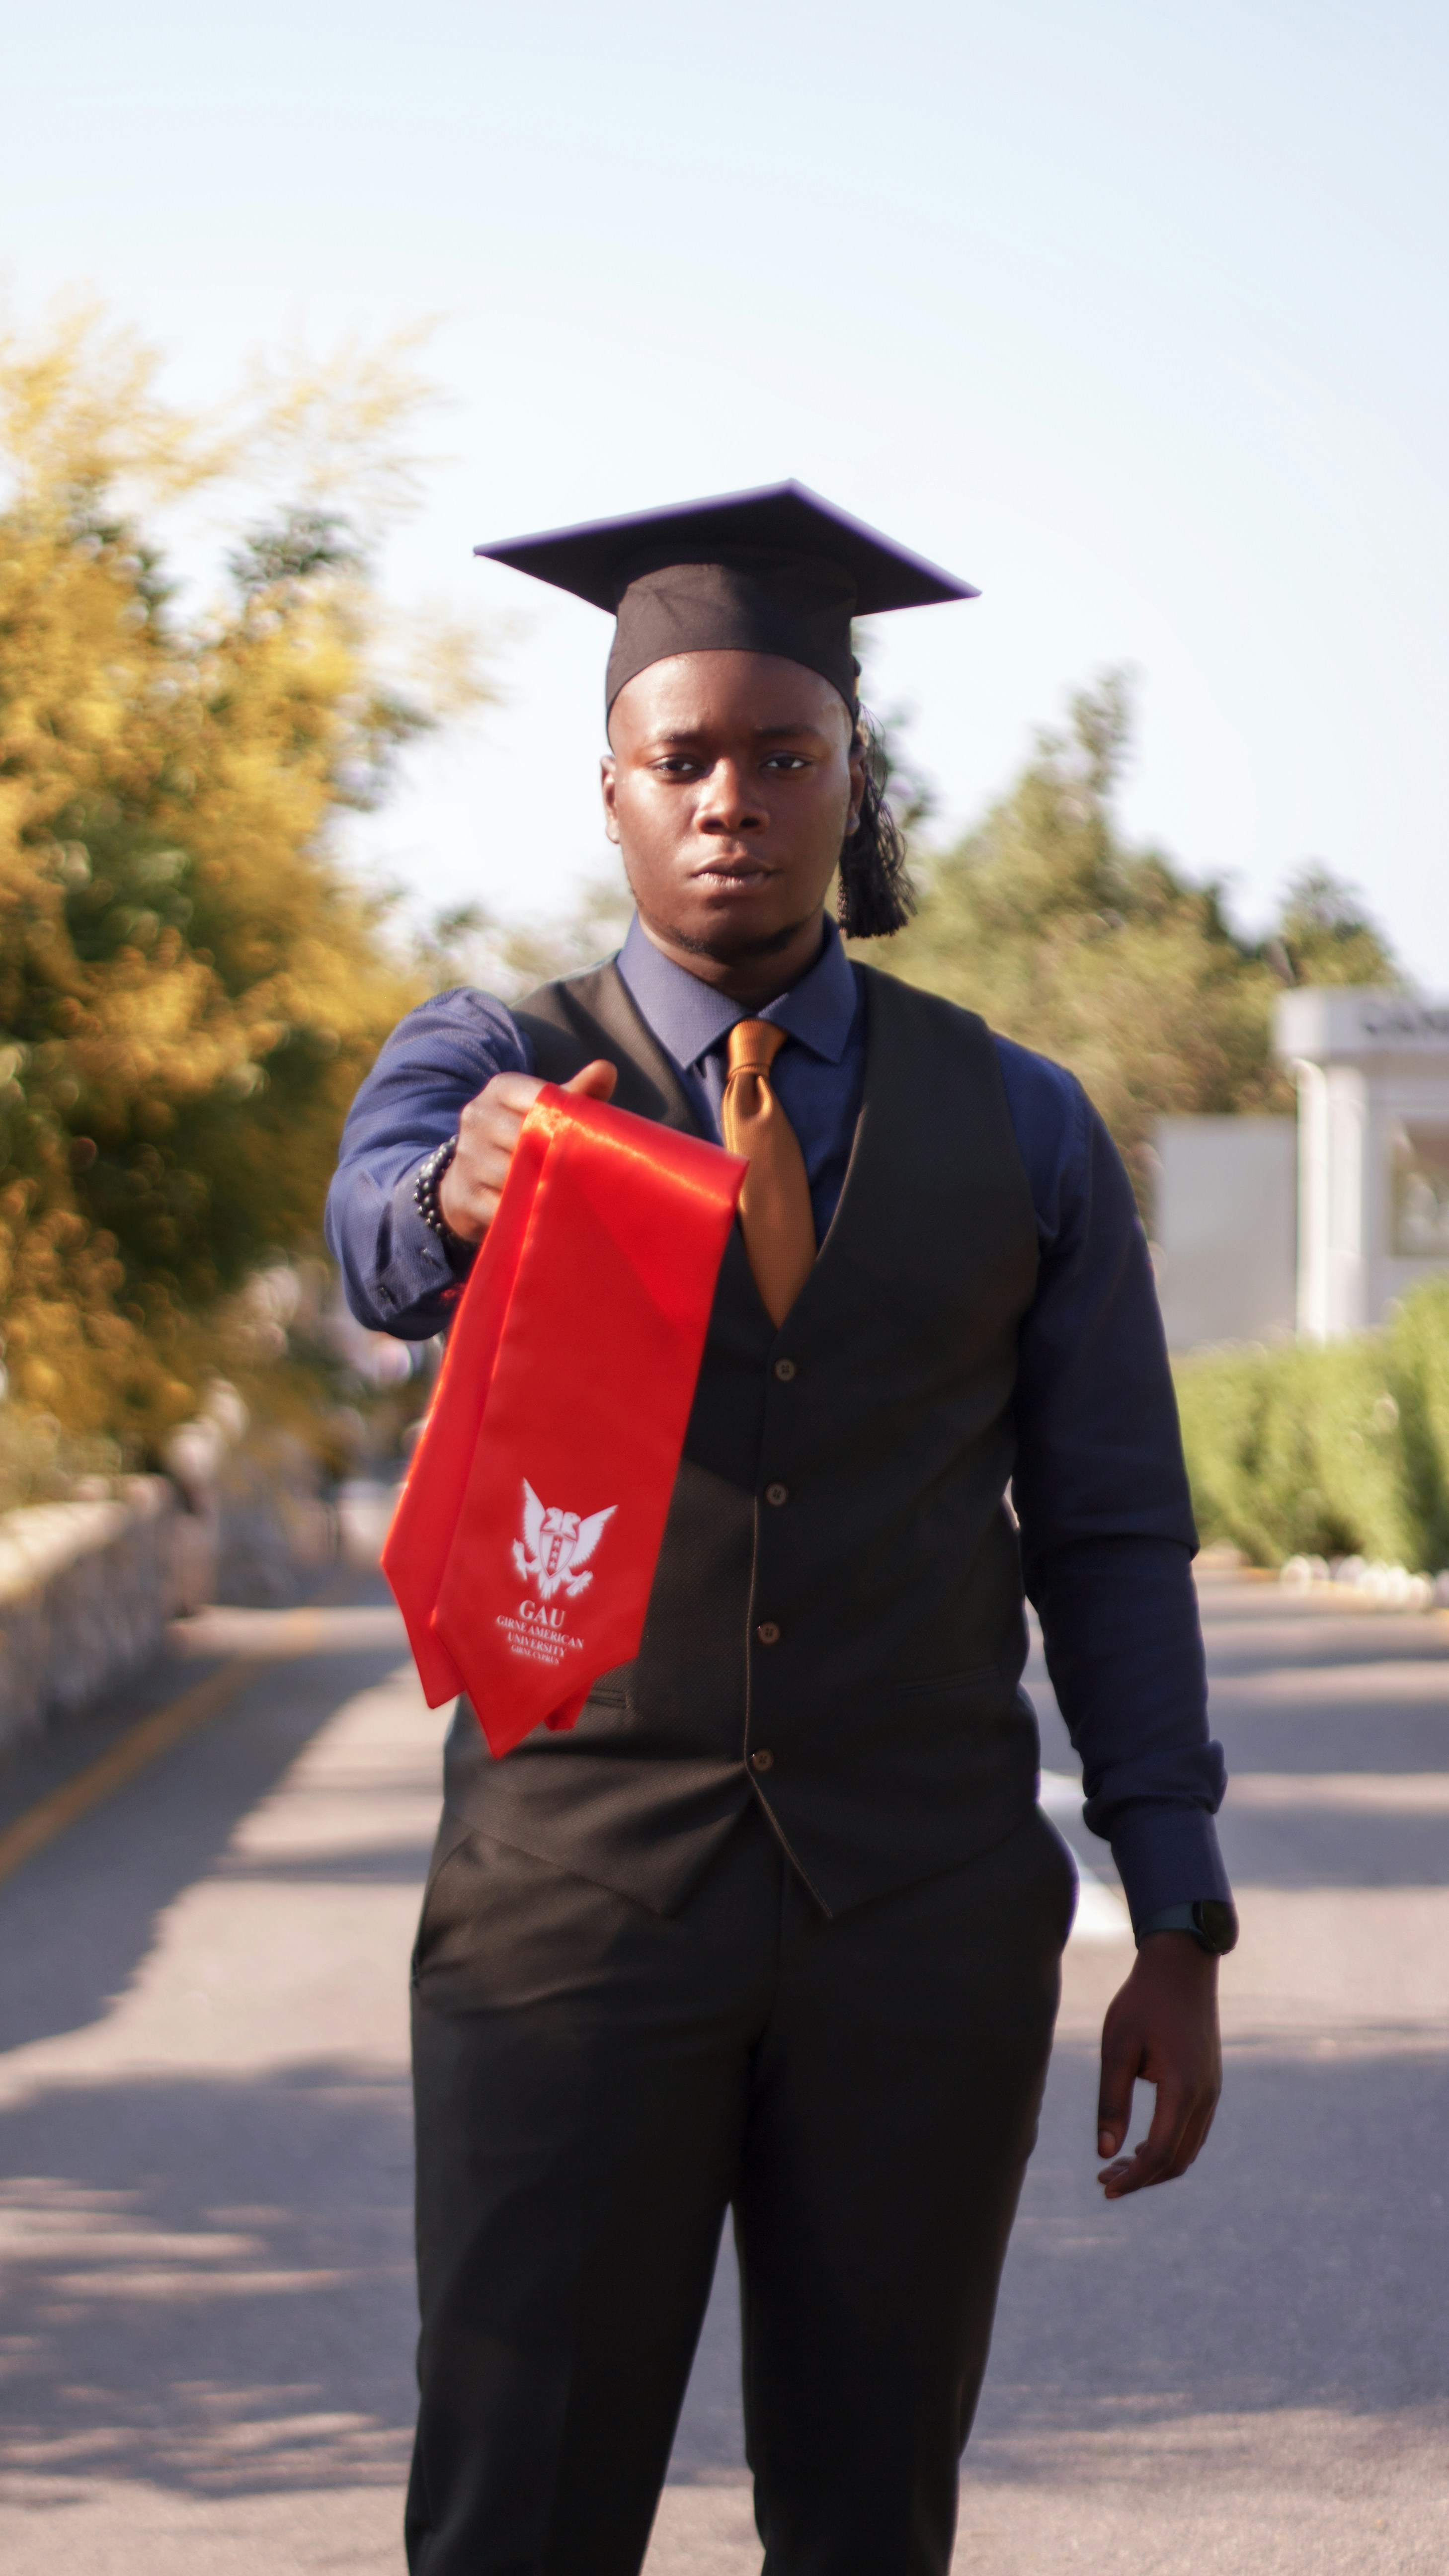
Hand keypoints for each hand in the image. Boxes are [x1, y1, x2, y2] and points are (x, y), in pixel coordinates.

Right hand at [438, 1060, 617, 1243]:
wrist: (468, 1179)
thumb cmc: (524, 1138)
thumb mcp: (547, 1111)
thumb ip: (578, 1093)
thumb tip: (607, 1069)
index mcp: (501, 1089)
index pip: (541, 1101)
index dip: (566, 1126)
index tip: (584, 1144)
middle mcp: (477, 1116)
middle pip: (528, 1140)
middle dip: (556, 1160)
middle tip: (583, 1175)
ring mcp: (466, 1156)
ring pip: (515, 1176)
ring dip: (542, 1189)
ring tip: (566, 1196)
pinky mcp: (463, 1195)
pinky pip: (503, 1208)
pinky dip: (525, 1215)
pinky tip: (541, 1216)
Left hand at [1096, 1932, 1220, 2199]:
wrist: (1182, 1964)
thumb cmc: (1142, 2001)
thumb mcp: (1117, 2048)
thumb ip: (1112, 2102)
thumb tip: (1105, 2153)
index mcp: (1183, 2089)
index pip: (1160, 2154)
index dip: (1134, 2178)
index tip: (1106, 2188)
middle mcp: (1205, 2096)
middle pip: (1178, 2160)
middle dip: (1142, 2177)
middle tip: (1105, 2181)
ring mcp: (1212, 2090)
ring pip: (1188, 2148)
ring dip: (1156, 2164)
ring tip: (1117, 2166)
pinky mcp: (1210, 2083)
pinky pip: (1193, 2130)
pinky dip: (1170, 2146)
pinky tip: (1141, 2143)